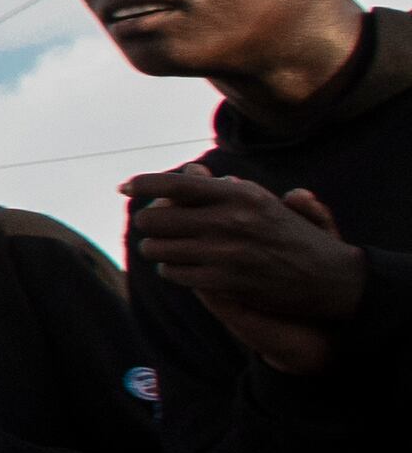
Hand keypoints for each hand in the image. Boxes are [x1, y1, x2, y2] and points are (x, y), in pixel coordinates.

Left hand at [122, 171, 362, 371]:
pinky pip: (173, 273)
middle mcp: (229, 220)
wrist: (329, 277)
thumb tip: (188, 171)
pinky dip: (170, 270)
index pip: (175, 184)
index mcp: (239, 194)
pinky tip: (177, 267)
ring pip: (158, 248)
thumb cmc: (291, 234)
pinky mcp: (224, 281)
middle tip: (154, 227)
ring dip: (155, 248)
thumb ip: (223, 189)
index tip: (124, 187)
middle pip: (154, 218)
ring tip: (163, 247)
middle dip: (149, 223)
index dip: (142, 184)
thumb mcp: (263, 201)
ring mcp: (225, 252)